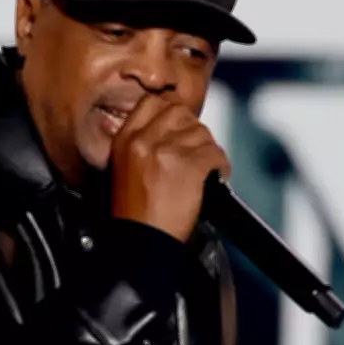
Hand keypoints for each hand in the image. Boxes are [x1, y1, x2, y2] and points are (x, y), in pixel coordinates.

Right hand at [109, 94, 230, 242]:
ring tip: (203, 170)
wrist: (140, 243)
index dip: (171, 111)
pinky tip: (214, 179)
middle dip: (192, 130)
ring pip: (202, 133)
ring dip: (207, 151)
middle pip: (181, 113)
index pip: (153, 102)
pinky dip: (220, 167)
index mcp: (125, 139)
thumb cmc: (134, 214)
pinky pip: (216, 154)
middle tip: (194, 151)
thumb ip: (142, 142)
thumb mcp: (123, 168)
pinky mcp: (189, 166)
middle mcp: (144, 140)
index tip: (180, 126)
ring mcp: (167, 151)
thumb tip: (172, 127)